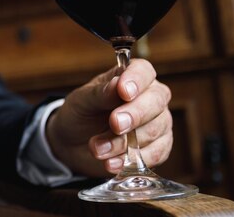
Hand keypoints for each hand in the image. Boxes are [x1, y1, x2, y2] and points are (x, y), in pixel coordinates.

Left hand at [45, 59, 172, 176]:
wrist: (74, 143)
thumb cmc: (81, 113)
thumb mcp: (82, 100)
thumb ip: (100, 93)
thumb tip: (118, 85)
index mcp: (131, 77)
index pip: (143, 71)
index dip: (136, 80)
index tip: (123, 91)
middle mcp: (150, 97)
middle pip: (156, 101)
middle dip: (134, 114)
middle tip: (115, 124)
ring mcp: (158, 122)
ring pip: (154, 130)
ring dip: (123, 142)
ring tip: (96, 148)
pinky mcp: (158, 147)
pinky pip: (155, 154)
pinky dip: (131, 160)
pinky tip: (111, 163)